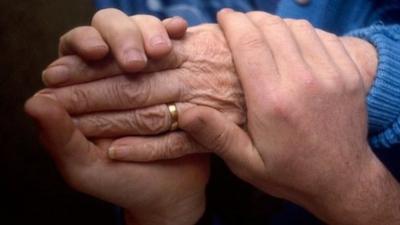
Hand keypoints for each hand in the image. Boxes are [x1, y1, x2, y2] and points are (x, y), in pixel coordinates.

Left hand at [29, 10, 207, 224]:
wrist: (170, 191)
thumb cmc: (123, 182)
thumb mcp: (85, 166)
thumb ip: (59, 137)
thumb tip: (35, 101)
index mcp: (81, 95)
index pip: (74, 55)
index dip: (82, 47)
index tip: (94, 51)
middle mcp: (112, 78)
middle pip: (111, 36)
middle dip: (122, 39)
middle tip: (135, 59)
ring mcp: (146, 74)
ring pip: (143, 36)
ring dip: (149, 34)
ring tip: (160, 48)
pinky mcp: (173, 77)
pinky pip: (174, 49)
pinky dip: (174, 37)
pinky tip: (179, 31)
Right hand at [176, 10, 398, 223]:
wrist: (343, 181)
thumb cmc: (290, 173)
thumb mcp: (247, 164)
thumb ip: (217, 135)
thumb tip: (185, 111)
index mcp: (272, 101)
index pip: (249, 43)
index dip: (233, 23)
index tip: (223, 17)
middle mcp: (303, 81)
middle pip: (273, 28)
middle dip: (252, 18)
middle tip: (240, 22)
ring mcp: (332, 74)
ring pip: (299, 28)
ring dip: (277, 23)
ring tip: (264, 31)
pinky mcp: (351, 74)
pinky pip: (325, 37)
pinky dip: (305, 32)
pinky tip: (294, 43)